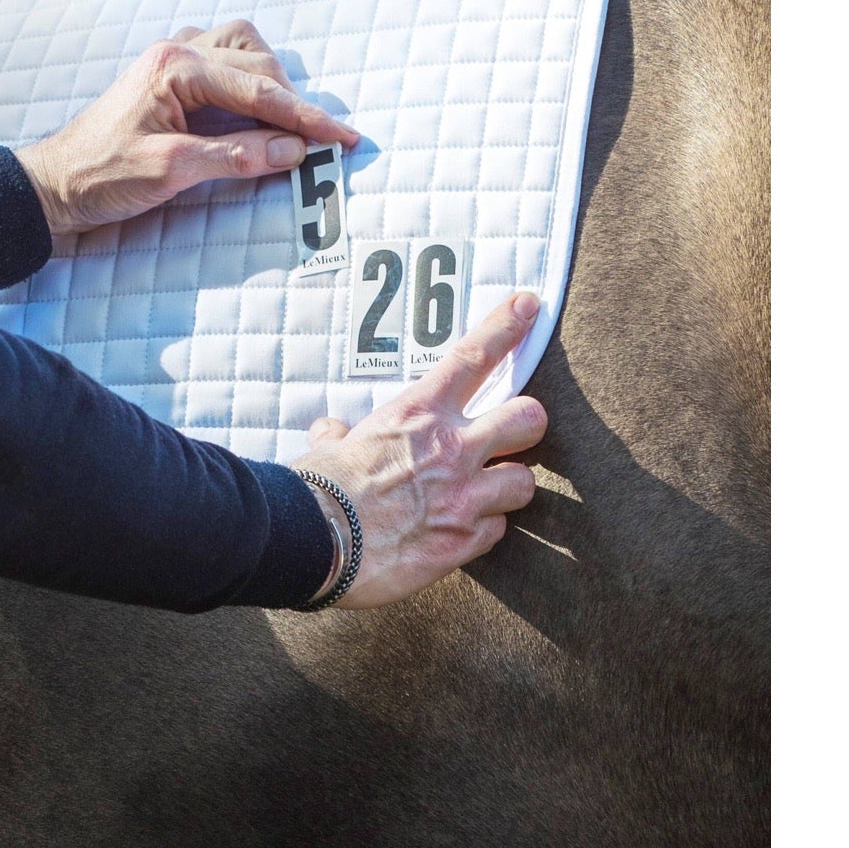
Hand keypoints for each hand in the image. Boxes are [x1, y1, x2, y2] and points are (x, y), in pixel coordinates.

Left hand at [14, 19, 359, 242]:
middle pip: (258, 65)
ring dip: (271, 82)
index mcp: (175, 67)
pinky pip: (222, 59)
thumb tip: (294, 151)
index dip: (307, 117)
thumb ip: (235, 158)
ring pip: (243, 49)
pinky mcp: (168, 77)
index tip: (344, 138)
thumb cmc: (101, 176)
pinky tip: (253, 108)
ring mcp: (171, 59)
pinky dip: (247, 79)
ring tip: (289, 123)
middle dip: (294, 103)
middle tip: (323, 143)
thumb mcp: (172, 171)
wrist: (52, 183)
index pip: (258, 90)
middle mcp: (176, 51)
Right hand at [294, 292, 547, 608]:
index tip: (529, 305)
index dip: (506, 327)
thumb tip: (332, 432)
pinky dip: (484, 529)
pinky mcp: (465, 541)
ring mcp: (464, 496)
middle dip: (527, 424)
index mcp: (418, 412)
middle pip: (528, 418)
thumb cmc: (320, 487)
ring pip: (524, 482)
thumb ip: (340, 434)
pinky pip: (498, 530)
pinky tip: (460, 531)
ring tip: (485, 492)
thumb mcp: (331, 445)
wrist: (319, 542)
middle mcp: (451, 448)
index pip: (472, 356)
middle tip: (513, 433)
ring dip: (507, 486)